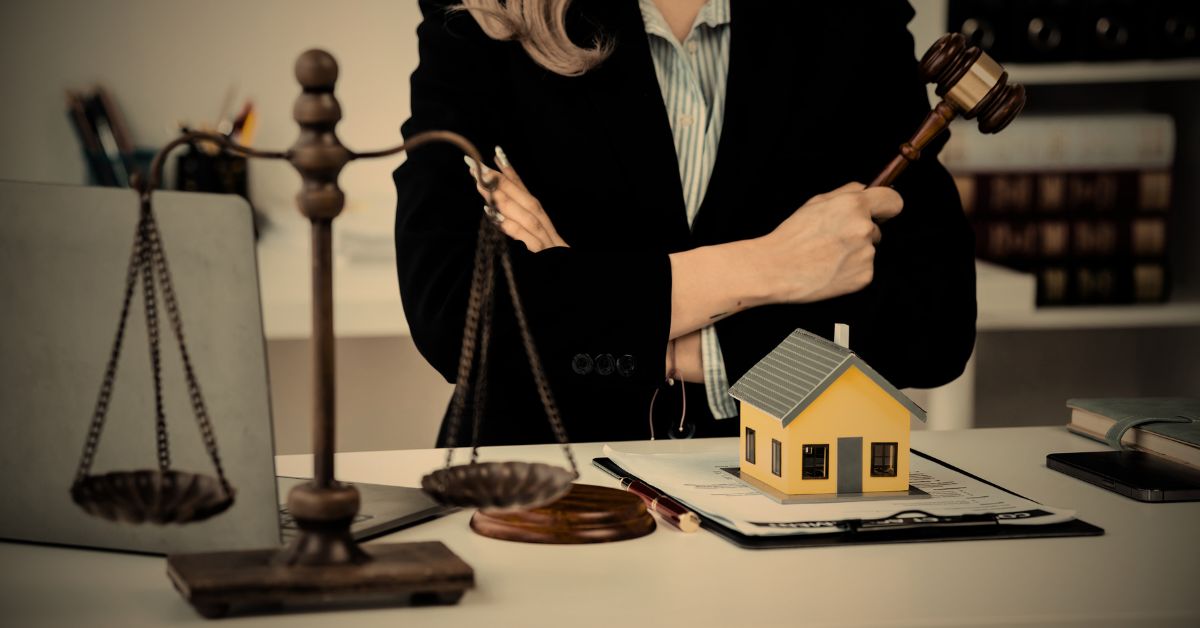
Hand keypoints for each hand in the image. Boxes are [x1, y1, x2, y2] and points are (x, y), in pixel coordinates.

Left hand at [464, 147, 567, 252]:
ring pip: (526, 214)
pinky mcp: (545, 255)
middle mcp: (547, 228)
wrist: (571, 281)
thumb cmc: (552, 261)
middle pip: (526, 199)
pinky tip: (494, 215)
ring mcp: (547, 241)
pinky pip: (527, 238)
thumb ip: (522, 230)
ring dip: (503, 197)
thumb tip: (498, 214)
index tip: (497, 153)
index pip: (527, 193)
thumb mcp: (537, 246)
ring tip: (482, 184)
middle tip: (477, 165)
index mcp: (545, 224)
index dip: (513, 173)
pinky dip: (511, 225)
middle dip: (501, 180)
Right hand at [756, 183, 902, 302]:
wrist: (777, 269)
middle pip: (877, 229)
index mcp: (854, 205)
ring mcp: (866, 254)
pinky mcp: (864, 276)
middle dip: (861, 233)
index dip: (887, 206)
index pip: (893, 201)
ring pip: (869, 250)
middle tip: (834, 240)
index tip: (882, 212)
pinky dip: (850, 270)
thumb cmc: (792, 236)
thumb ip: (846, 192)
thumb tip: (866, 189)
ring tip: (827, 256)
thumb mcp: (816, 203)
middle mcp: (864, 228)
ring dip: (854, 252)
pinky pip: (864, 269)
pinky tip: (830, 269)